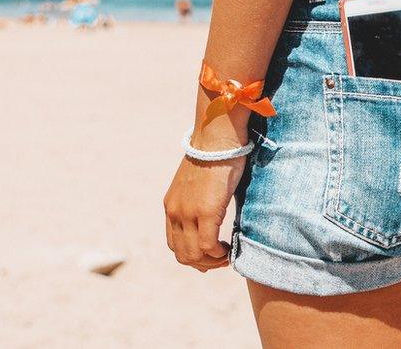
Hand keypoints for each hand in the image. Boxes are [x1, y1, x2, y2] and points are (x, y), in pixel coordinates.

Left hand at [163, 130, 246, 271]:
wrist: (218, 137)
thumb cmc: (216, 154)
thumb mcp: (201, 182)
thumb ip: (200, 199)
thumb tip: (213, 208)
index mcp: (171, 205)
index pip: (174, 244)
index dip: (193, 256)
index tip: (211, 256)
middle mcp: (174, 212)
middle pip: (182, 254)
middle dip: (203, 263)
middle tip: (222, 259)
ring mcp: (188, 213)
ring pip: (194, 255)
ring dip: (212, 261)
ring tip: (227, 255)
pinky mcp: (206, 212)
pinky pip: (209, 246)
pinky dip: (219, 254)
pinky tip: (230, 250)